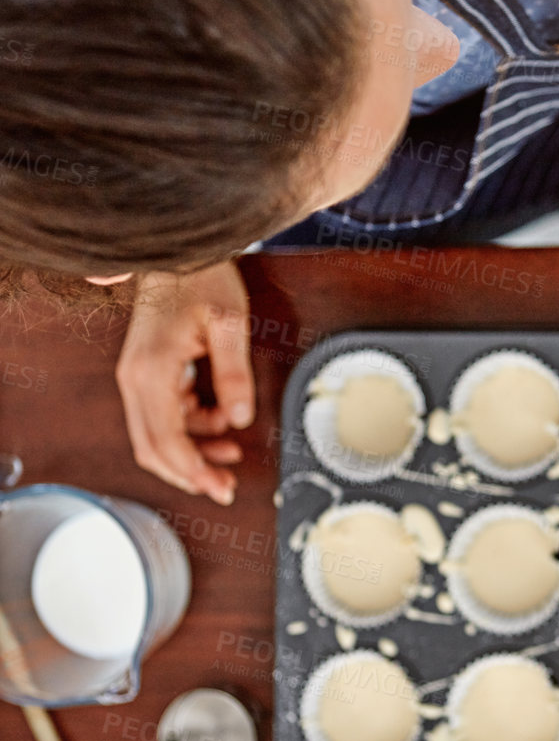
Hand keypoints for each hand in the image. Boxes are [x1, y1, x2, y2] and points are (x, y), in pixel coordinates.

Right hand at [116, 261, 254, 503]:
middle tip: (224, 487)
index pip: (165, 440)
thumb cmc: (201, 279)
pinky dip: (191, 429)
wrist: (177, 252)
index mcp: (150, 372)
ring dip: (192, 453)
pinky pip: (164, 416)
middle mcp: (135, 379)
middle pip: (152, 448)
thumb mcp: (229, 323)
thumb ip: (235, 374)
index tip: (217, 488)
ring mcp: (137, 377)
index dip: (191, 471)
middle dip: (188, 473)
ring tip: (230, 456)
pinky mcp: (147, 373)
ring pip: (156, 436)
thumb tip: (242, 419)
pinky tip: (220, 422)